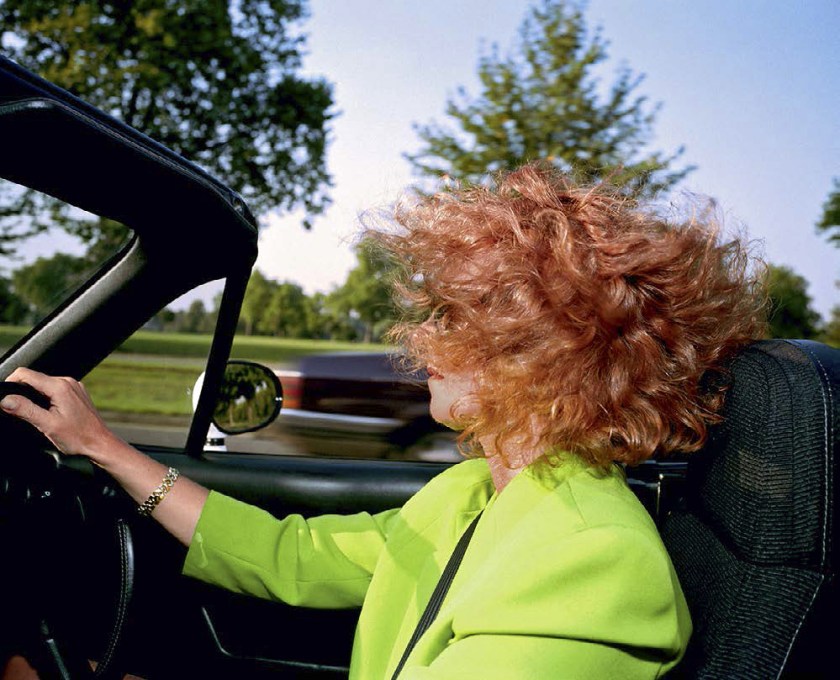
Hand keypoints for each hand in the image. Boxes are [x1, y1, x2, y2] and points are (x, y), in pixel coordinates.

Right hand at [0, 367, 122, 461]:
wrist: (100, 444)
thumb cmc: (79, 437)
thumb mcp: (48, 425)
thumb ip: (26, 410)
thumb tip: (6, 400)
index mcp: (60, 387)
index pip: (26, 374)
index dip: (11, 382)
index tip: (4, 396)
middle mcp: (68, 382)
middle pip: (35, 378)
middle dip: (21, 391)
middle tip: (15, 408)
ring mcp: (74, 387)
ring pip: (44, 384)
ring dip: (34, 395)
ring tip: (32, 412)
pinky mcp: (77, 394)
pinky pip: (55, 390)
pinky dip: (46, 398)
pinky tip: (47, 412)